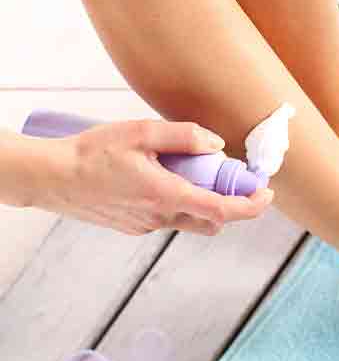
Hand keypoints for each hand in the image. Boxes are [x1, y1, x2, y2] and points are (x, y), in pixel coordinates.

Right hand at [27, 120, 272, 234]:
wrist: (51, 178)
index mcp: (167, 195)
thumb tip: (216, 145)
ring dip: (201, 203)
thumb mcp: (140, 132)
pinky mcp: (135, 228)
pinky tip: (159, 179)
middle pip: (212, 222)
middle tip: (228, 179)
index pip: (223, 211)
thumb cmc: (92, 153)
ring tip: (187, 172)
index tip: (266, 194)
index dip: (251, 206)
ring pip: (190, 221)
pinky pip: (168, 218)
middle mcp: (161, 217)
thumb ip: (184, 137)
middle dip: (229, 205)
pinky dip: (177, 203)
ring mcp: (147, 226)